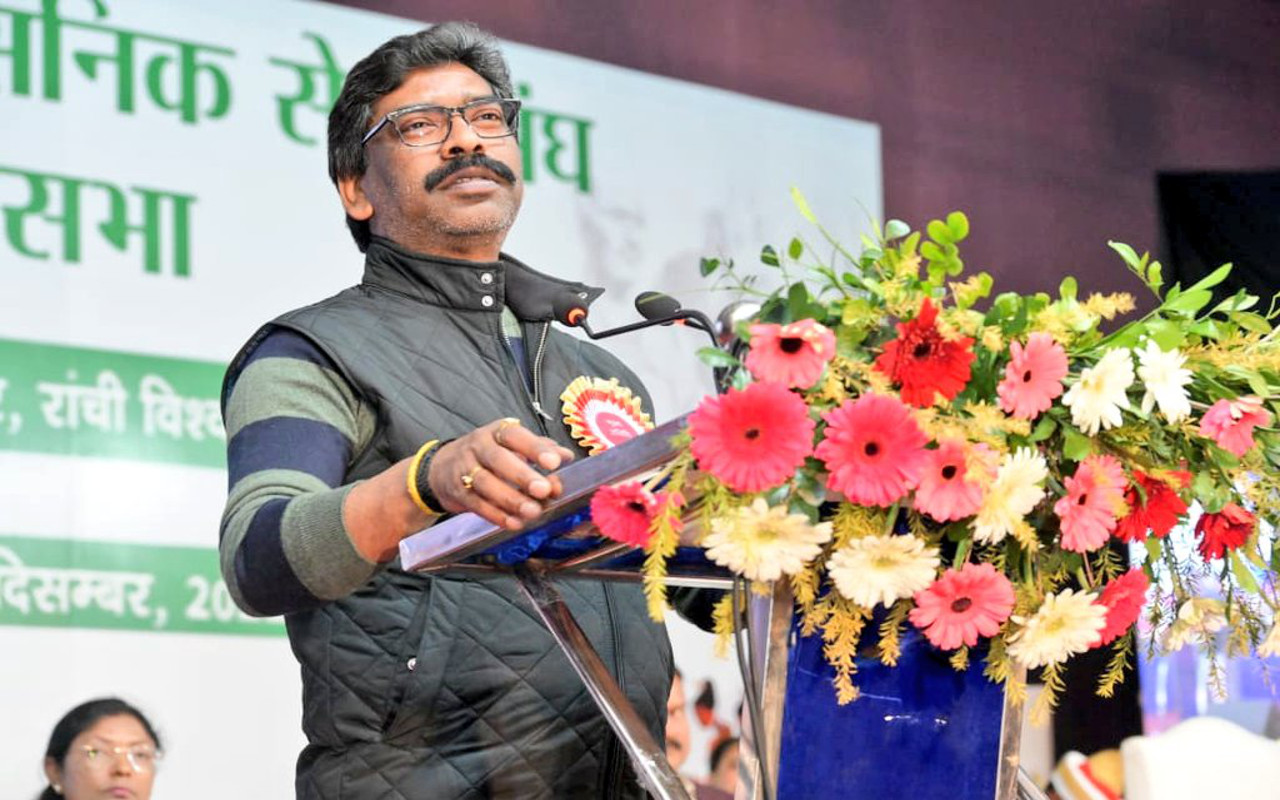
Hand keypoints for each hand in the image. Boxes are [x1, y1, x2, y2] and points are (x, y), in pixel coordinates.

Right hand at [428, 418, 575, 529]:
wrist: (442, 468)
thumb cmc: (488, 455)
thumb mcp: (512, 446)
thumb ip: (540, 450)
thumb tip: (566, 456)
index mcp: (497, 432)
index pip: (516, 435)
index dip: (535, 448)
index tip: (554, 462)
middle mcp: (478, 446)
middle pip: (498, 459)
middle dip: (522, 475)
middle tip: (544, 489)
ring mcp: (464, 469)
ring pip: (486, 484)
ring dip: (511, 499)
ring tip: (533, 512)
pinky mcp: (458, 493)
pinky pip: (477, 504)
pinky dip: (496, 515)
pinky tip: (515, 523)